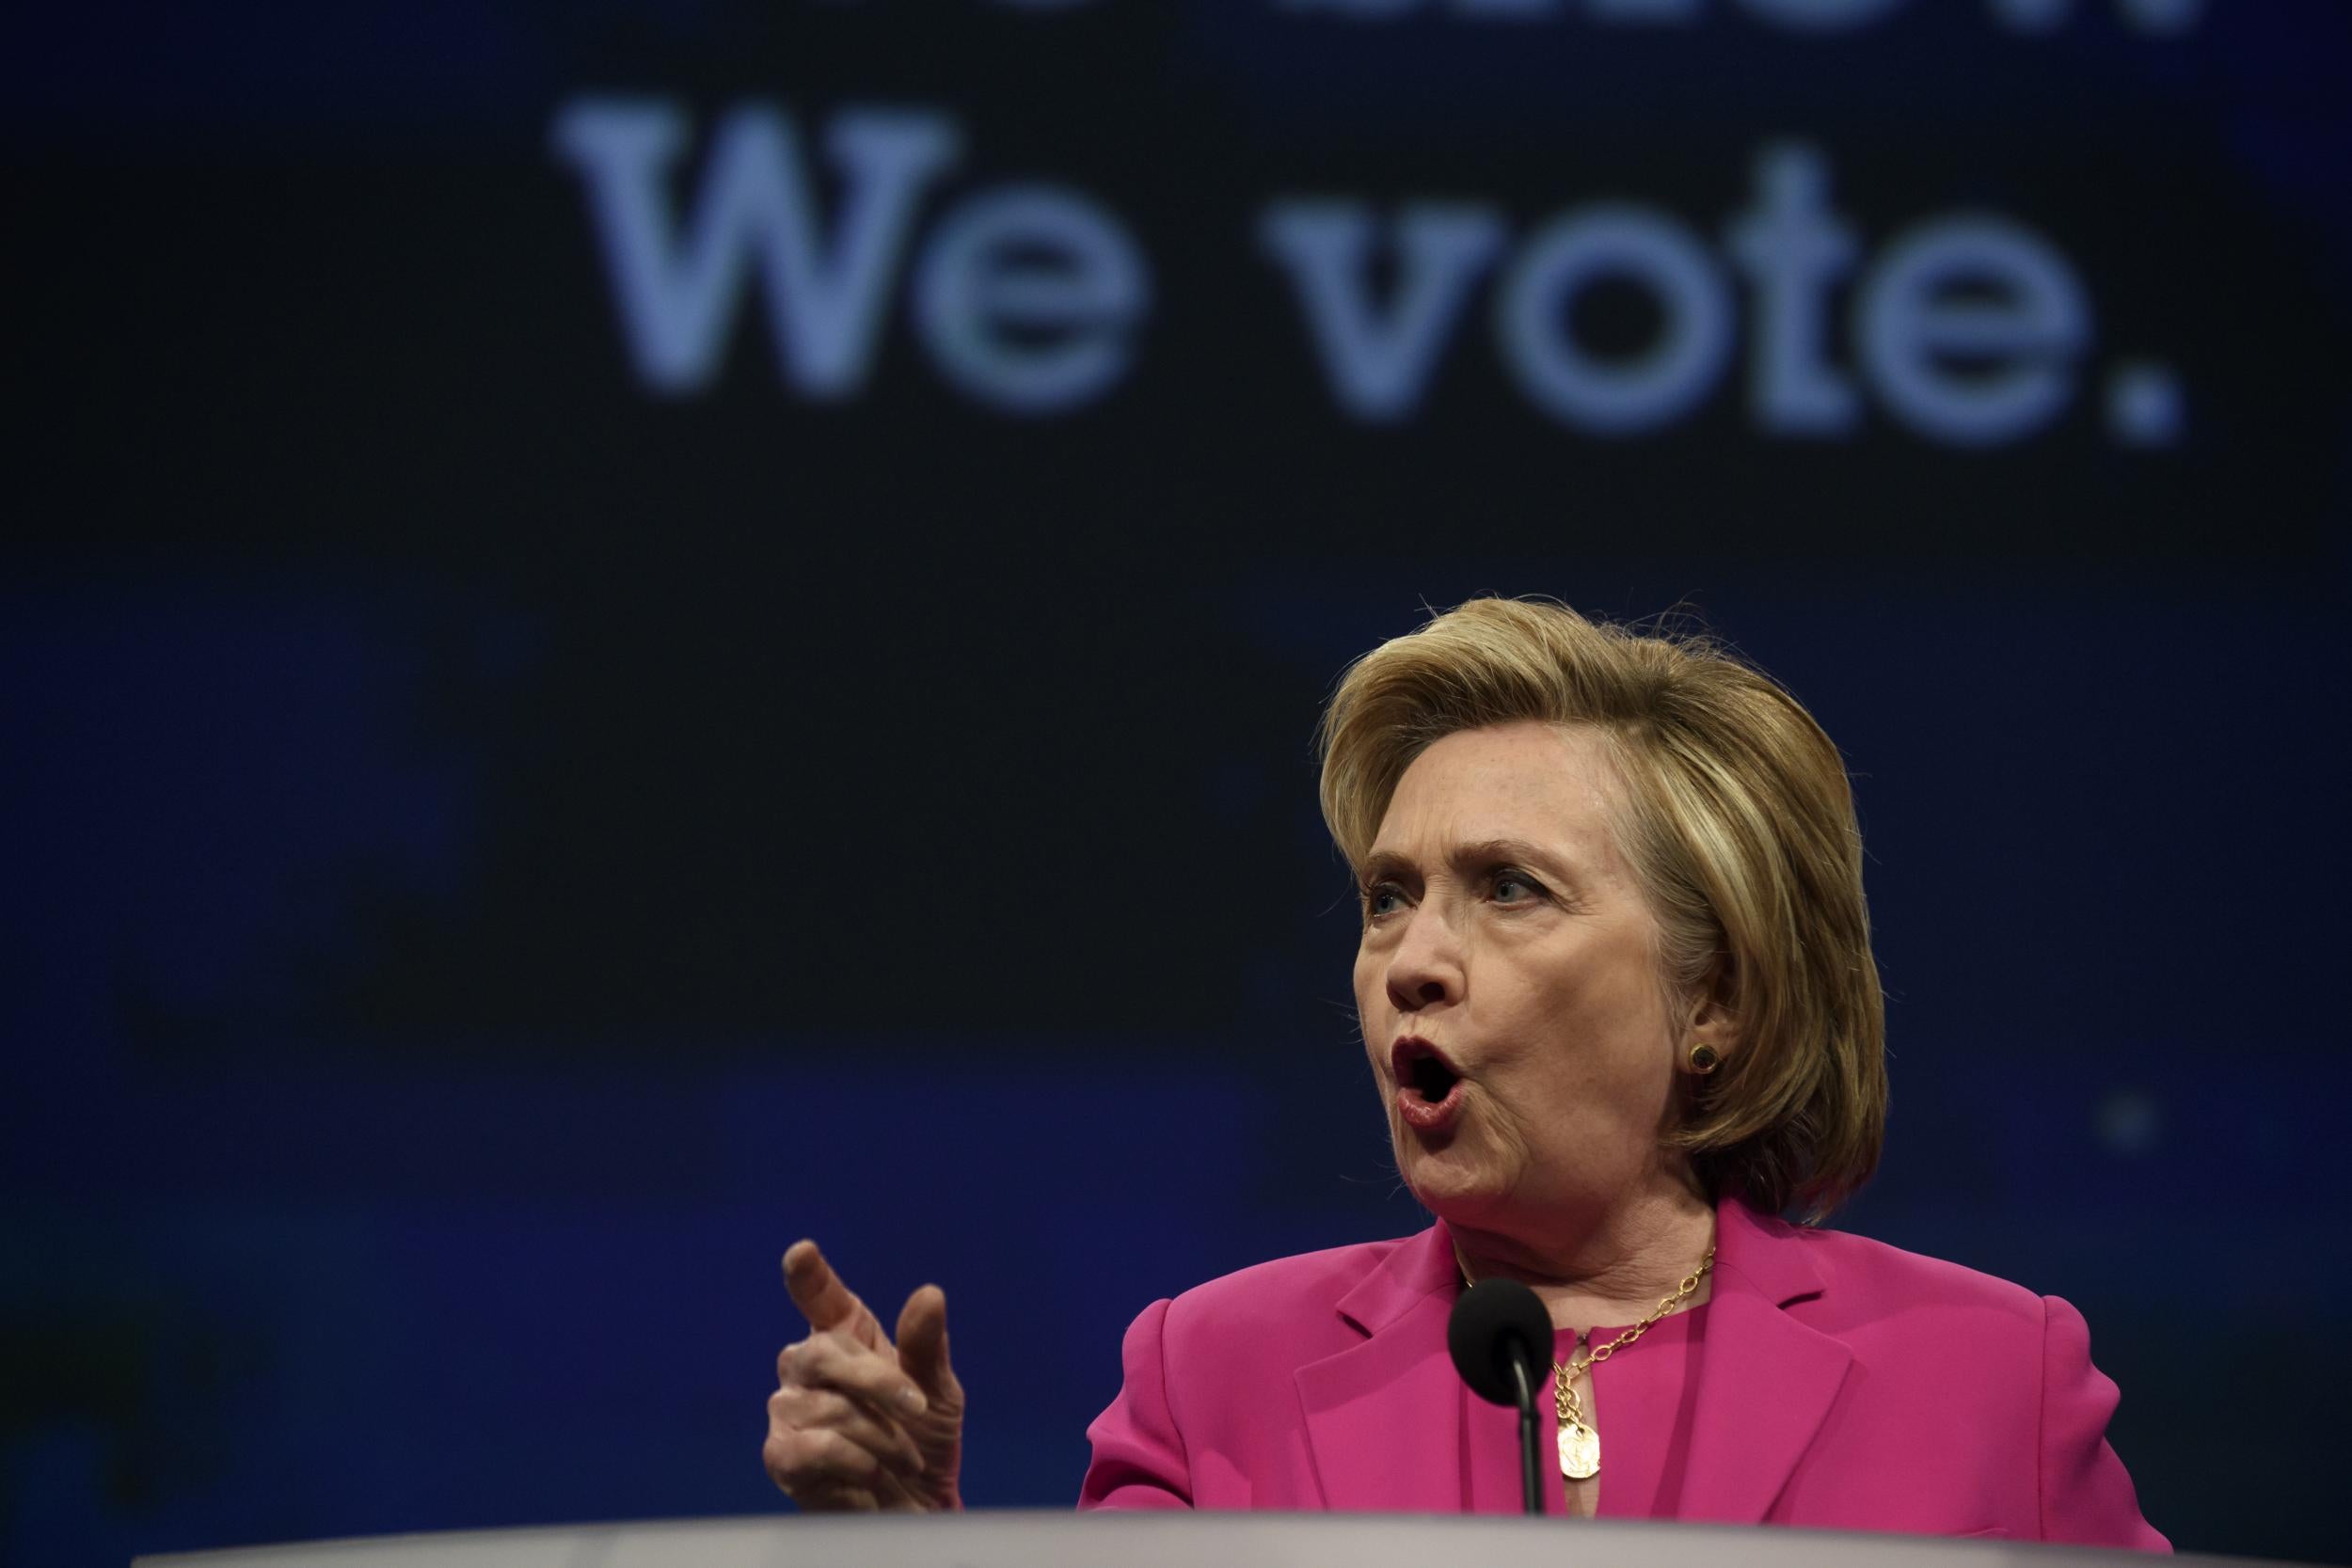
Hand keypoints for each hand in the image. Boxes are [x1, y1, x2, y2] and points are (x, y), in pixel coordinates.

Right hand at [764, 1240, 963, 1510]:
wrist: (919, 1509)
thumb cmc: (924, 1444)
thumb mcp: (939, 1393)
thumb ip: (928, 1347)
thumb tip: (929, 1294)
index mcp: (847, 1339)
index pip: (822, 1298)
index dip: (810, 1277)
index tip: (802, 1253)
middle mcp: (808, 1368)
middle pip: (824, 1352)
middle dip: (878, 1381)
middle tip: (918, 1407)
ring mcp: (789, 1411)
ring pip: (827, 1406)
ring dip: (881, 1435)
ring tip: (905, 1458)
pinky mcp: (782, 1456)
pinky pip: (814, 1445)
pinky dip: (855, 1459)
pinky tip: (872, 1472)